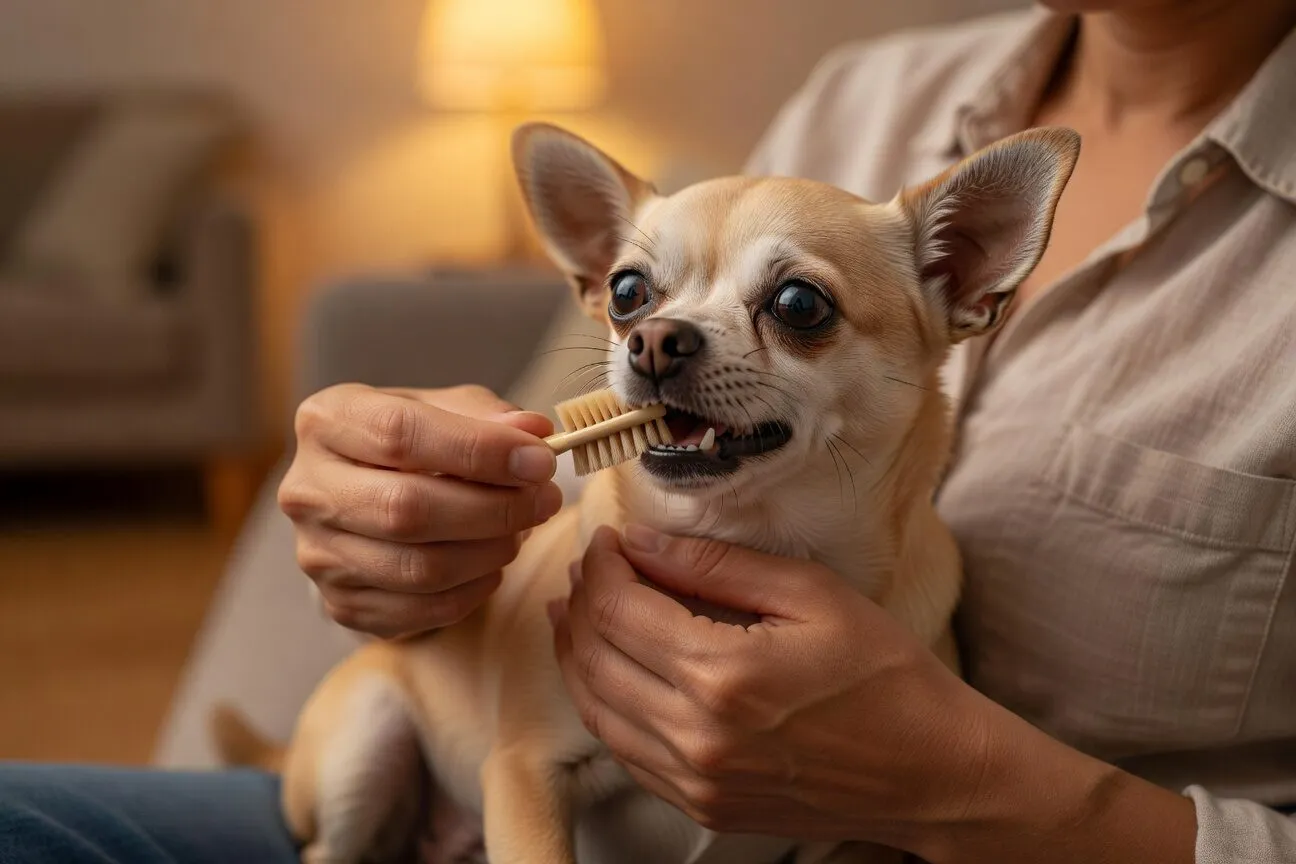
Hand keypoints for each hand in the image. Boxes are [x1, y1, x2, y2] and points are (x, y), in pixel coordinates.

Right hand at [280, 383, 562, 637]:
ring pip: (417, 567)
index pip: (400, 434)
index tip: (539, 460)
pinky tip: (492, 564)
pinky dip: (472, 590)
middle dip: (493, 508)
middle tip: (544, 501)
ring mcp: (317, 553)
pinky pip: (420, 609)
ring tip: (520, 530)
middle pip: (406, 508)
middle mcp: (307, 488)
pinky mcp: (340, 602)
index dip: (479, 450)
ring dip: (488, 552)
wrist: (365, 498)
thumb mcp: (445, 410)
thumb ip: (489, 417)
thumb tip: (534, 432)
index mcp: (327, 421)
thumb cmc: (415, 444)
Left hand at [551, 525, 1197, 863]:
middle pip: (595, 659)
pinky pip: (623, 754)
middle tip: (589, 569)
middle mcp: (697, 737)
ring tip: (577, 613)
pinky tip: (607, 672)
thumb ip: (716, 566)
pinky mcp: (702, 807)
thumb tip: (643, 540)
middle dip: (580, 605)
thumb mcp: (811, 594)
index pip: (619, 610)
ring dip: (578, 656)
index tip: (608, 540)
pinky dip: (602, 706)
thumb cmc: (885, 676)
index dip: (601, 567)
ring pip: (597, 711)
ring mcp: (696, 782)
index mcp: (724, 675)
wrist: (931, 774)